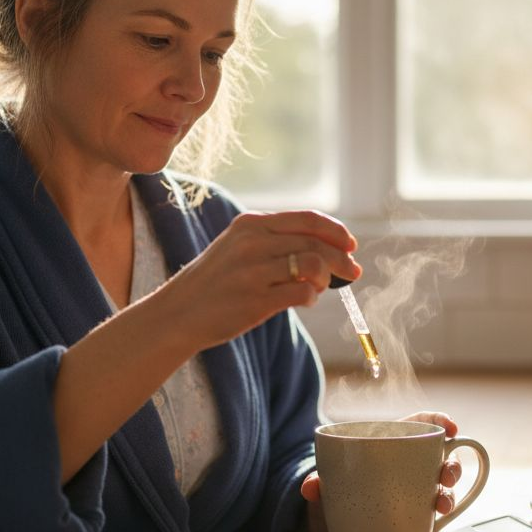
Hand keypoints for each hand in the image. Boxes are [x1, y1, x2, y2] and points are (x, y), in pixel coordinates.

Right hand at [160, 210, 360, 348]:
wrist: (178, 313)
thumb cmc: (215, 282)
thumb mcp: (238, 247)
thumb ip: (275, 241)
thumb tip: (325, 248)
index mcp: (251, 224)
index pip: (307, 219)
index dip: (336, 231)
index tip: (350, 244)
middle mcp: (253, 242)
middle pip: (315, 243)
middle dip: (342, 259)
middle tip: (353, 273)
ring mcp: (254, 271)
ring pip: (314, 265)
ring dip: (326, 278)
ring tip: (319, 288)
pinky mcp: (256, 300)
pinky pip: (303, 292)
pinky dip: (312, 297)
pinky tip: (304, 300)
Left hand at [301, 411, 463, 531]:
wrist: (331, 522)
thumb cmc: (337, 486)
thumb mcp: (327, 480)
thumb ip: (318, 480)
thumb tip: (310, 487)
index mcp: (394, 444)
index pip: (423, 423)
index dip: (441, 421)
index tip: (452, 429)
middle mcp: (411, 468)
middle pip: (442, 460)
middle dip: (451, 468)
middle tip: (445, 478)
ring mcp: (415, 495)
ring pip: (442, 492)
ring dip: (448, 499)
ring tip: (441, 509)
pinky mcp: (413, 522)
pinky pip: (430, 527)